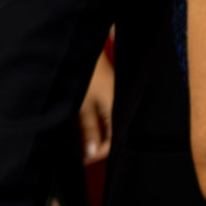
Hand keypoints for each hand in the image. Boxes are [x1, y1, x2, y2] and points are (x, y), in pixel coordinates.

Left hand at [80, 50, 114, 164]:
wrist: (84, 45)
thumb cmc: (84, 75)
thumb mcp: (82, 106)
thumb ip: (89, 131)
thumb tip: (91, 155)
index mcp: (118, 109)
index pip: (114, 140)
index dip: (100, 153)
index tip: (84, 160)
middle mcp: (123, 104)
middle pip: (116, 133)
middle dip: (101, 145)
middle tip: (85, 153)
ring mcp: (119, 96)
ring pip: (113, 123)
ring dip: (100, 133)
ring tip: (85, 141)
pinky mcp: (114, 91)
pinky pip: (110, 113)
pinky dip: (101, 122)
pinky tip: (90, 124)